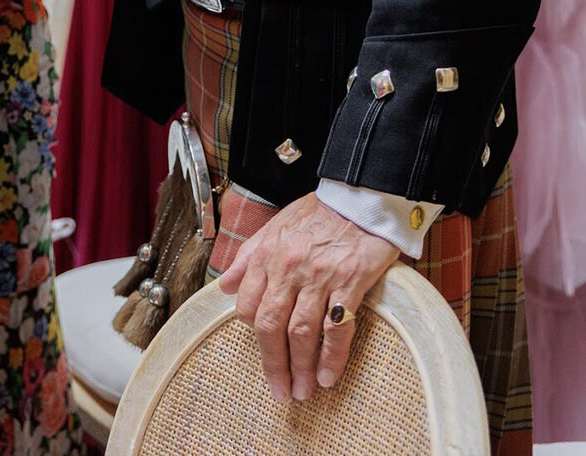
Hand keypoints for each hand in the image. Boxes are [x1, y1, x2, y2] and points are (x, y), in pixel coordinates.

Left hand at [218, 195, 398, 402]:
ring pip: (302, 333)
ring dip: (301, 368)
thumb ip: (249, 257)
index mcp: (268, 254)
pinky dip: (331, 357)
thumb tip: (225, 287)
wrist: (360, 195)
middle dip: (274, 365)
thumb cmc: (319, 212)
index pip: (249, 307)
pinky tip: (327, 377)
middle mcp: (289, 267)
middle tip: (281, 391)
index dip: (254, 335)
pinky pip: (337, 328)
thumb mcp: (276, 226)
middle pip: (272, 327)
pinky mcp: (350, 280)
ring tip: (303, 391)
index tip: (264, 353)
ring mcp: (320, 275)